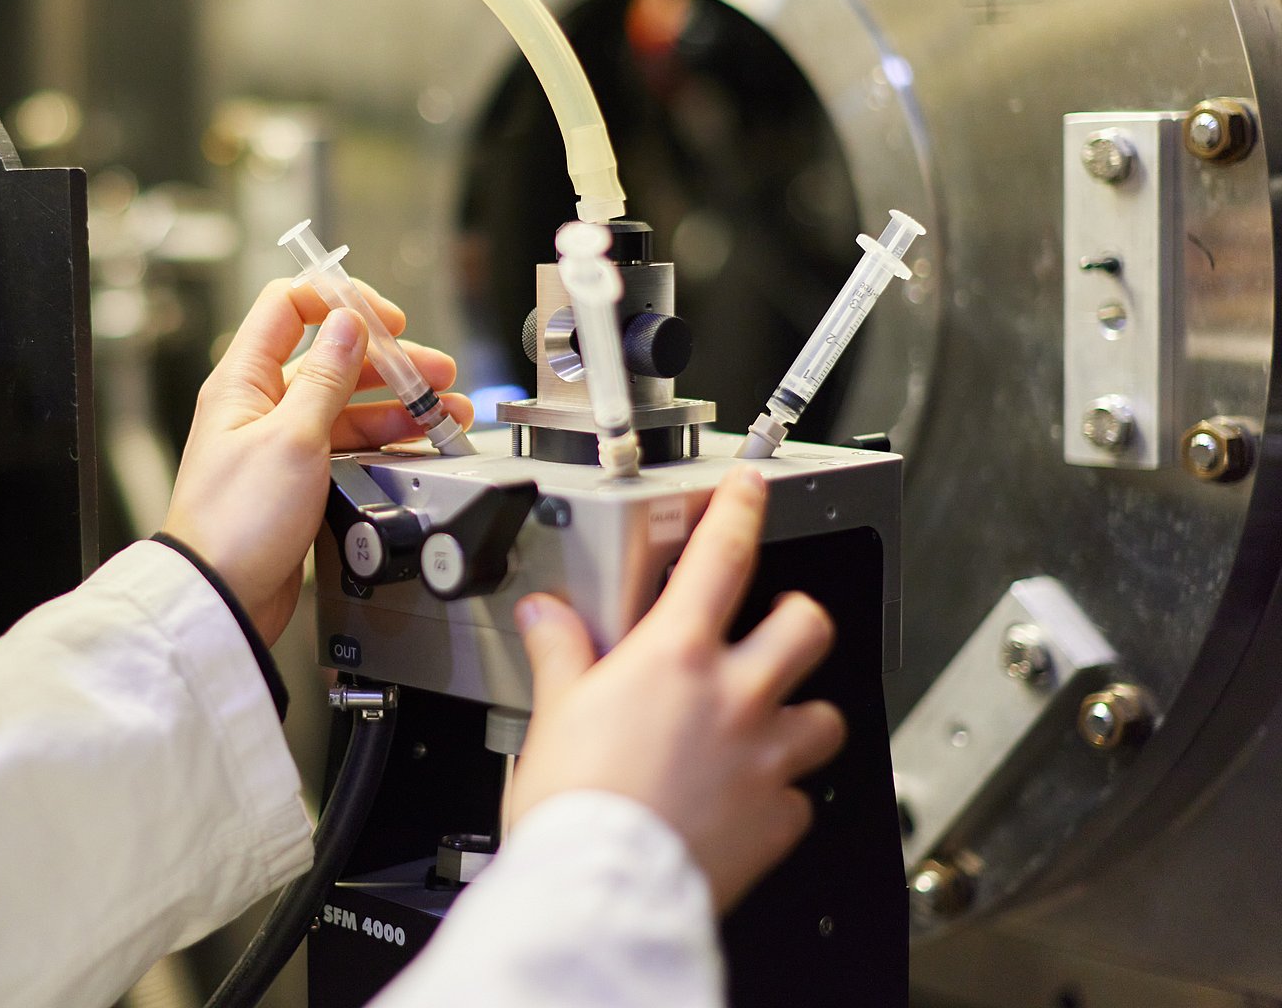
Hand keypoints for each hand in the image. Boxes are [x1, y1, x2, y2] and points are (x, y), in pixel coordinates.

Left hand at [163, 279, 473, 645]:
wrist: (222, 595)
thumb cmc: (236, 523)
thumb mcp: (292, 438)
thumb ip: (325, 378)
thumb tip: (347, 323)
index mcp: (242, 381)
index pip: (288, 306)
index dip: (339, 302)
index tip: (385, 320)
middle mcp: (259, 406)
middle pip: (331, 358)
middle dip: (389, 361)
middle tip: (437, 376)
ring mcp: (280, 442)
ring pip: (347, 405)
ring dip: (398, 404)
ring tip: (446, 413)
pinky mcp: (298, 478)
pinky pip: (348, 445)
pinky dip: (385, 442)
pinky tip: (419, 445)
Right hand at [505, 467, 845, 910]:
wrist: (601, 885)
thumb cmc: (575, 804)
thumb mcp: (553, 711)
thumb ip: (561, 653)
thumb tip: (546, 616)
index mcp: (676, 657)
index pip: (721, 556)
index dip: (740, 508)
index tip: (751, 487)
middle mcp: (735, 698)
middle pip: (807, 626)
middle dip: (798, 615)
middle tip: (775, 623)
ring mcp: (764, 759)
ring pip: (825, 716)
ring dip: (803, 713)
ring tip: (772, 720)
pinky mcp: (776, 820)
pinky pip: (799, 799)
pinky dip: (779, 796)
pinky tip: (749, 799)